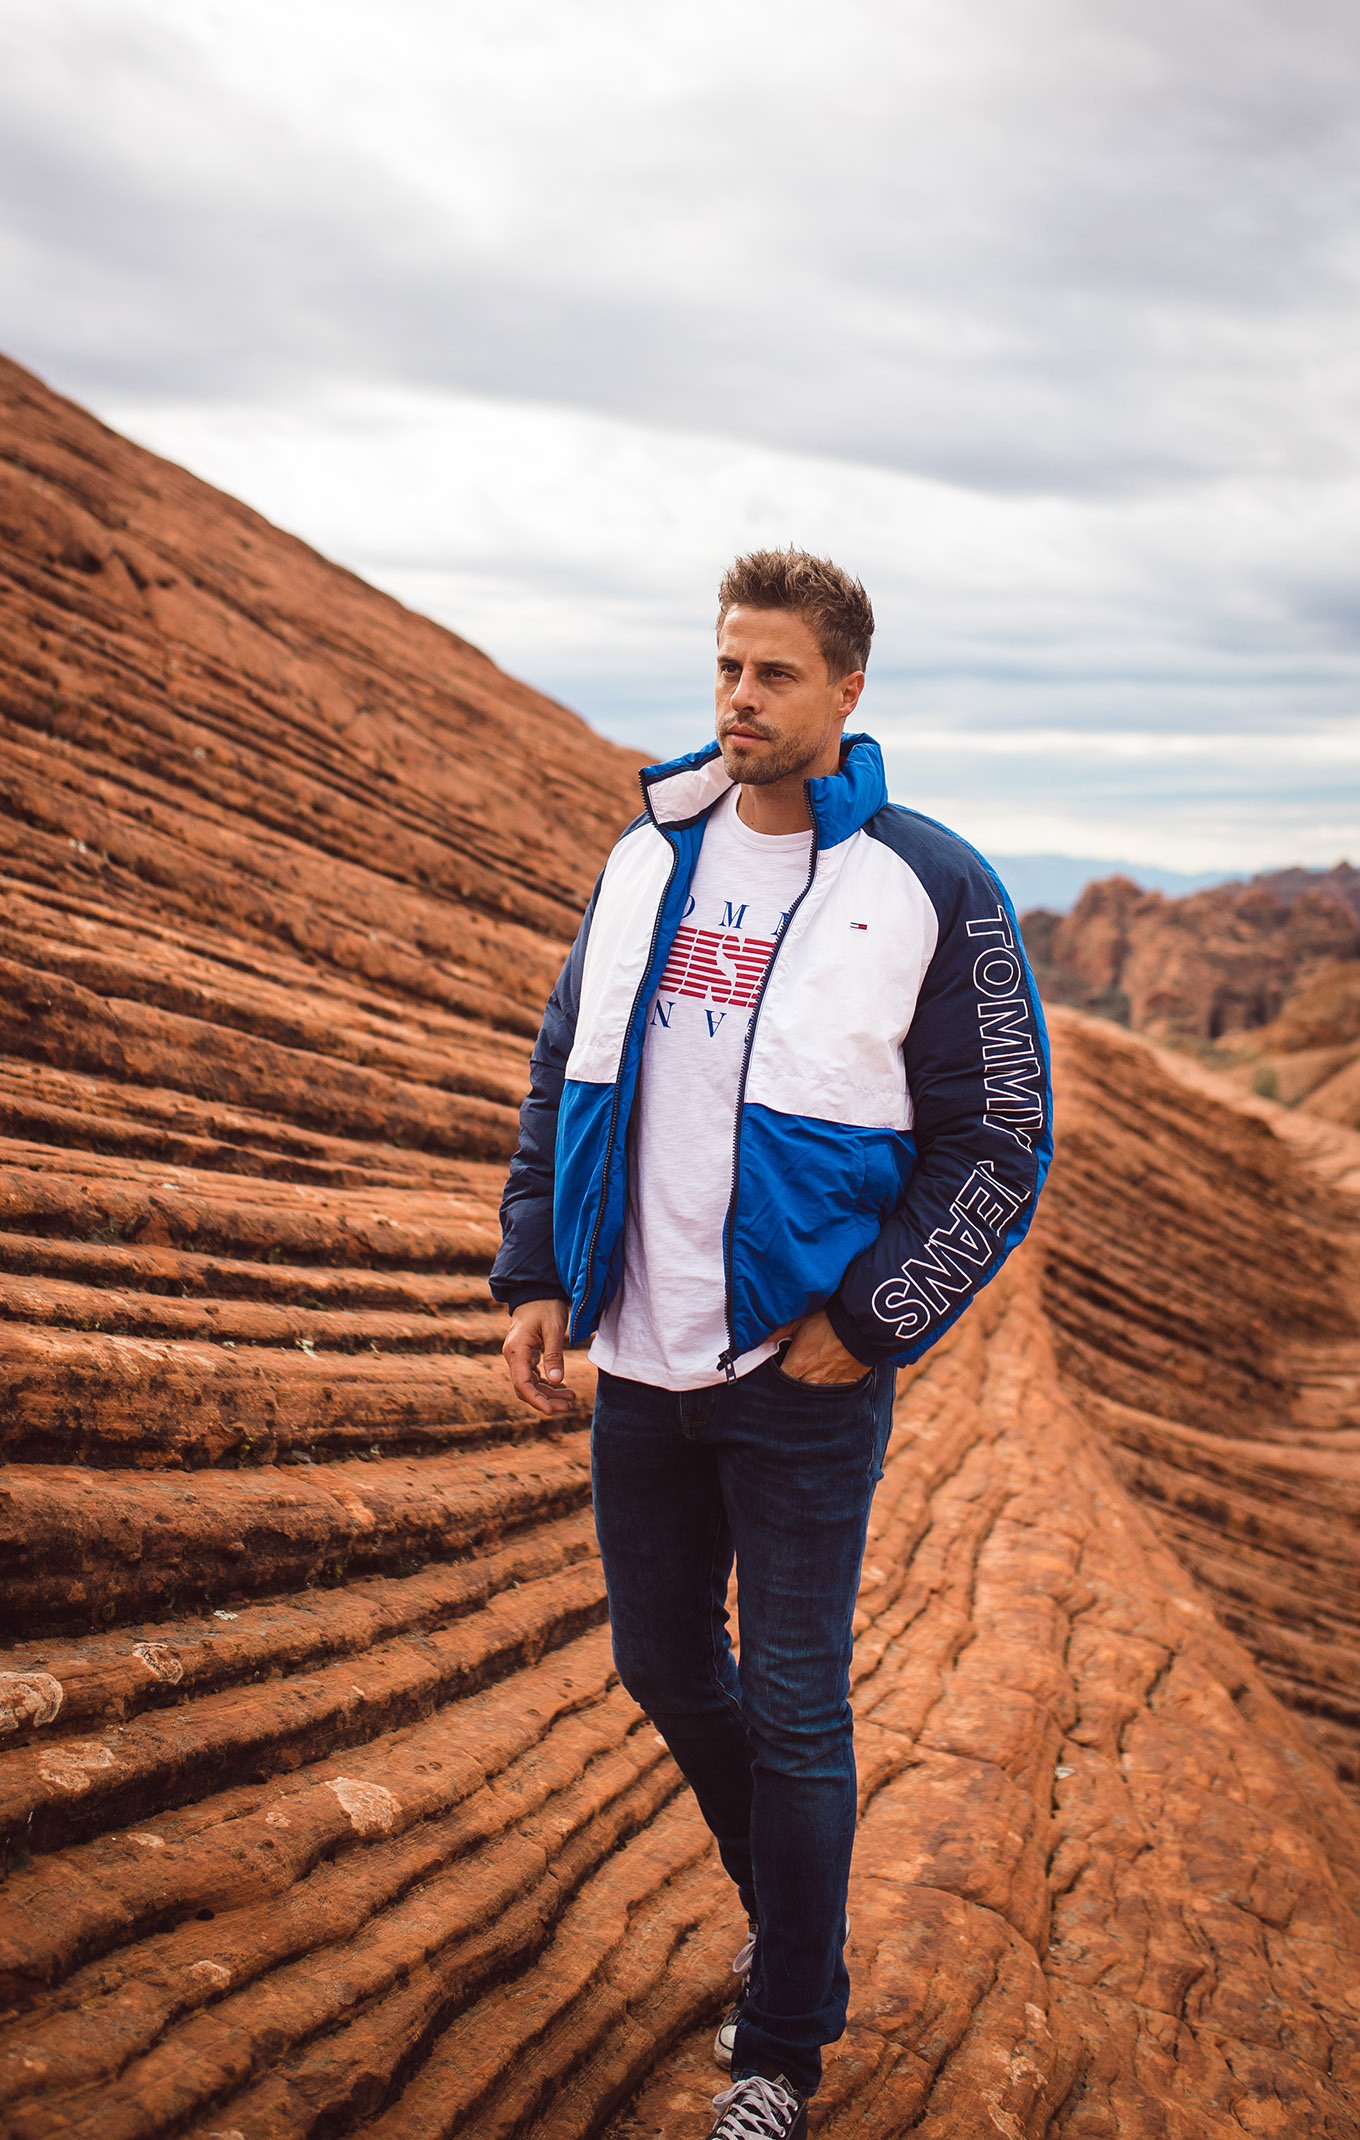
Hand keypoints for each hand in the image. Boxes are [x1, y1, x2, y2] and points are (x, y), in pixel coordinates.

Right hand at [502, 1297, 574, 1416]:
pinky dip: (547, 1384)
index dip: (536, 1400)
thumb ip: (554, 1354)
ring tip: (570, 1398)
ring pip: (531, 1383)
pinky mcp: (525, 1355)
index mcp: (516, 1350)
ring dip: (548, 1393)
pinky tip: (562, 1387)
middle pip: (526, 1387)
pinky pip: (534, 1376)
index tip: (550, 1411)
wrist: (537, 1291)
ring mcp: (518, 1356)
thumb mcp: (553, 1328)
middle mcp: (513, 1355)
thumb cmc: (546, 1306)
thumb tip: (556, 1380)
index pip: (522, 1384)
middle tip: (568, 1406)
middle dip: (546, 1400)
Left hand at [778, 1308, 867, 1385]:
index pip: (779, 1380)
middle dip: (793, 1382)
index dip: (776, 1377)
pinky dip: (829, 1382)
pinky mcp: (846, 1383)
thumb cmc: (828, 1323)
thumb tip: (762, 1341)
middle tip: (796, 1370)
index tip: (779, 1369)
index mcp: (798, 1365)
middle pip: (796, 1389)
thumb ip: (778, 1334)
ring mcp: (830, 1384)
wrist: (860, 1326)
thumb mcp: (799, 1323)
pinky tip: (830, 1371)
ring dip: (811, 1383)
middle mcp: (812, 1379)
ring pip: (814, 1391)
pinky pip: (832, 1389)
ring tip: (814, 1370)